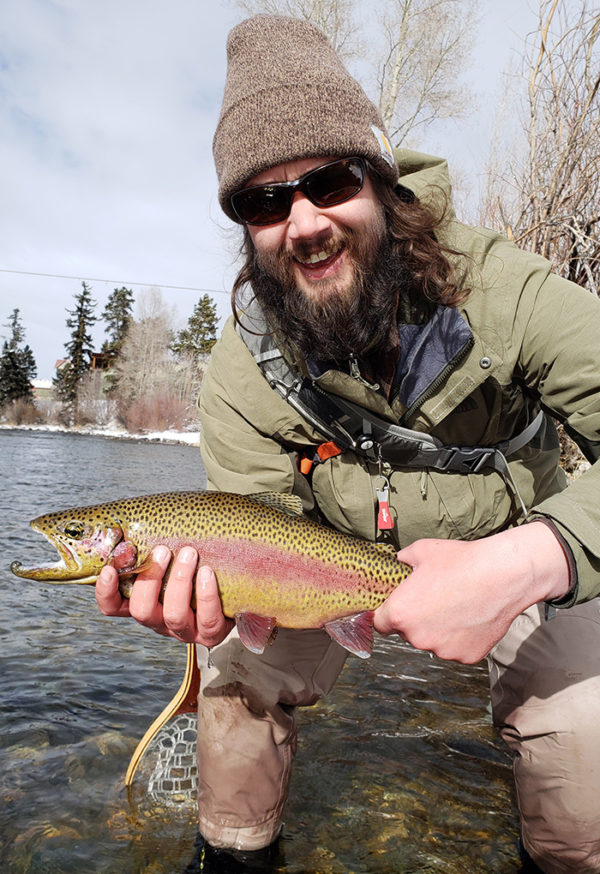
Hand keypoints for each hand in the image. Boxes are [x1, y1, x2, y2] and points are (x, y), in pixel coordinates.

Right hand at [95, 545, 233, 646]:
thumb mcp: (174, 552)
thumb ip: (155, 542)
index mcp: (145, 602)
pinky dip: (206, 595)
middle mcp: (160, 620)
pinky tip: (208, 573)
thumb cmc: (198, 560)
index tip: (108, 569)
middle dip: (150, 579)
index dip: (106, 592)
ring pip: (173, 615)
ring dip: (180, 581)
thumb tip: (137, 515)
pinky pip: (207, 621)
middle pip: (142, 611)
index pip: (113, 607)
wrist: (237, 584)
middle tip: (162, 550)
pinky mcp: (211, 634)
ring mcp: (185, 630)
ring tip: (189, 553)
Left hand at [373, 521, 569, 663]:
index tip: (398, 607)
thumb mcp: (420, 551)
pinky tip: (471, 616)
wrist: (502, 574)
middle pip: (407, 633)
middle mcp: (417, 637)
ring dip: (439, 630)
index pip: (379, 624)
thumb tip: (397, 563)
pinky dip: (461, 637)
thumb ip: (401, 561)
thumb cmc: (461, 561)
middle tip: (435, 600)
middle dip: (416, 619)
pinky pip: (456, 648)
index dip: (388, 614)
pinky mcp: (466, 657)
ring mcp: (443, 650)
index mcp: (400, 613)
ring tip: (457, 605)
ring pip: (433, 642)